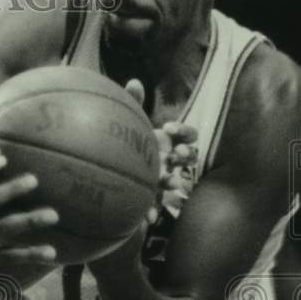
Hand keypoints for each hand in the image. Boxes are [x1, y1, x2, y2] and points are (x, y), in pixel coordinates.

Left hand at [124, 80, 197, 223]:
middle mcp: (169, 160)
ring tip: (170, 183)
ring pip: (176, 180)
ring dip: (174, 181)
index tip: (170, 128)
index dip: (184, 132)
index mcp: (166, 141)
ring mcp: (163, 179)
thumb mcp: (128, 125)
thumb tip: (134, 82)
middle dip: (186, 155)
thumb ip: (132, 103)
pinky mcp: (153, 197)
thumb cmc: (124, 143)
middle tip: (176, 155)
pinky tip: (147, 217)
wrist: (111, 173)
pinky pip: (156, 205)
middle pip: (188, 157)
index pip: (186, 135)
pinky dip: (153, 210)